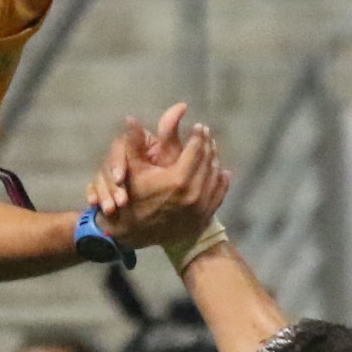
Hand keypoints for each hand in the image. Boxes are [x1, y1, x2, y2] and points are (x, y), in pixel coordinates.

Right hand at [88, 106, 227, 249]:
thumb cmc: (130, 198)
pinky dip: (222, 181)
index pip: (196, 150)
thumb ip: (135, 142)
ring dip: (214, 160)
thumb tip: (130, 117)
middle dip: (208, 145)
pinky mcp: (204, 216)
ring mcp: (201, 207)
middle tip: (206, 134)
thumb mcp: (130, 169)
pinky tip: (222, 172)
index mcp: (178, 179)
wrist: (134, 234)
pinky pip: (219, 194)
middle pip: (208, 162)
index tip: (199, 126)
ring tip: (211, 149)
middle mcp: (194, 193)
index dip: (198, 135)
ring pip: (215, 176)